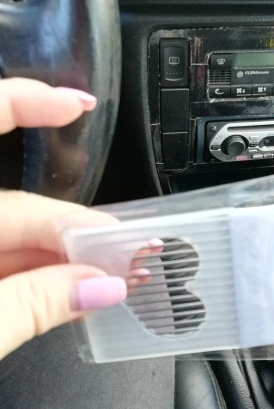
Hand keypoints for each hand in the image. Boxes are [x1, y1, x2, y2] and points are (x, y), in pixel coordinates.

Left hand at [0, 79, 137, 360]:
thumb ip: (31, 307)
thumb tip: (103, 286)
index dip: (28, 102)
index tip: (79, 105)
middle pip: (16, 204)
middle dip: (75, 229)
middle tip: (126, 252)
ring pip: (13, 238)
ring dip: (63, 259)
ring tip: (110, 276)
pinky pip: (3, 262)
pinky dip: (37, 277)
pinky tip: (71, 287)